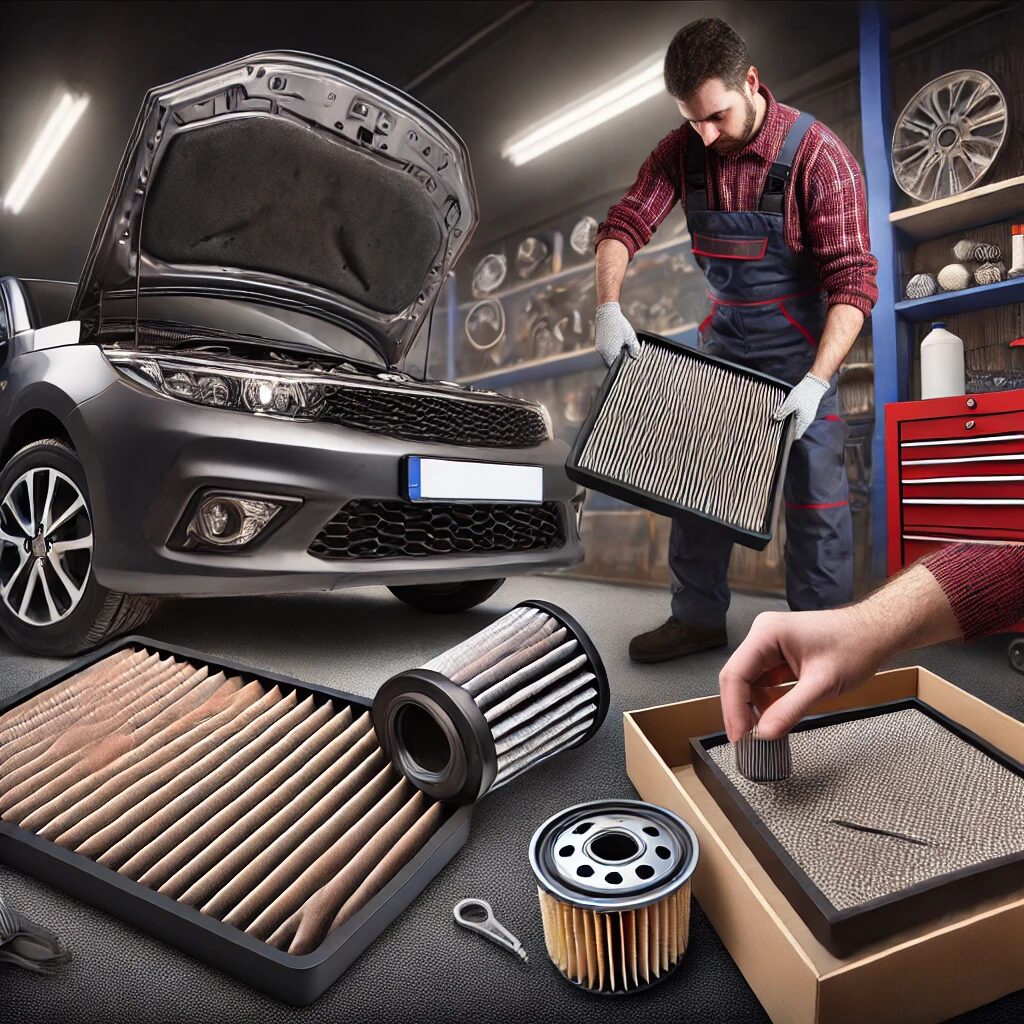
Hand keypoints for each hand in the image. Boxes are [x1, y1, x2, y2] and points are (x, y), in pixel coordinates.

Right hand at [595, 302, 639, 366]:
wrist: (607, 311)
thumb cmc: (618, 323)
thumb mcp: (630, 337)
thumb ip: (634, 349)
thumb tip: (635, 356)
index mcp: (610, 352)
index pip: (615, 365)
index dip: (622, 364)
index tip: (628, 362)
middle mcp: (602, 351)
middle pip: (611, 361)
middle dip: (619, 359)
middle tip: (627, 355)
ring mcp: (599, 346)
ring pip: (608, 355)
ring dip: (615, 354)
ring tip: (623, 347)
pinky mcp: (598, 341)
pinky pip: (605, 349)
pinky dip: (611, 349)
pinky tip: (617, 342)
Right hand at [718, 607, 888, 741]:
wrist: (876, 633)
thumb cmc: (855, 644)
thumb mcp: (822, 683)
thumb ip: (790, 709)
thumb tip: (765, 731)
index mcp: (767, 634)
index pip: (735, 674)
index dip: (733, 708)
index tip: (739, 734)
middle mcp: (764, 636)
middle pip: (737, 678)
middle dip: (740, 709)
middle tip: (745, 738)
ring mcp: (771, 645)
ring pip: (749, 682)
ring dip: (753, 707)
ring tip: (760, 731)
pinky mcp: (780, 656)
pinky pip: (764, 681)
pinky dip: (766, 701)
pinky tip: (773, 716)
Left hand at [773, 372, 828, 439]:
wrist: (814, 383)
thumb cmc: (804, 394)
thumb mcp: (790, 404)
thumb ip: (782, 412)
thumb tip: (776, 418)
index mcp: (803, 421)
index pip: (796, 435)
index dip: (789, 438)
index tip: (782, 438)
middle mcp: (807, 420)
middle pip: (797, 429)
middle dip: (789, 430)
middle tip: (779, 429)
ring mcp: (808, 414)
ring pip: (798, 422)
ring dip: (791, 423)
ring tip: (782, 421)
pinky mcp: (808, 408)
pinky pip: (800, 416)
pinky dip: (794, 417)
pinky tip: (789, 413)